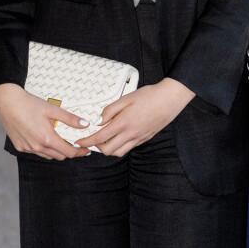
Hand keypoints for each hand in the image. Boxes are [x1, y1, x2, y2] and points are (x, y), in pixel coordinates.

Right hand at [0, 83, 91, 159]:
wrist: (8, 104)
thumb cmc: (30, 105)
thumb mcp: (53, 110)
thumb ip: (70, 119)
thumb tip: (85, 125)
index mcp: (47, 138)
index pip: (68, 152)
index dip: (79, 152)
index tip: (86, 151)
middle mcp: (37, 147)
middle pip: (59, 156)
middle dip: (69, 152)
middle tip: (77, 145)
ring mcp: (27, 149)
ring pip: (47, 156)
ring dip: (57, 151)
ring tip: (62, 141)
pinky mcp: (20, 147)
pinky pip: (36, 152)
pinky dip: (44, 149)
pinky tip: (46, 139)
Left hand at [77, 78, 194, 156]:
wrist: (170, 99)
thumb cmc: (150, 95)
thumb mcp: (127, 98)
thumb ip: (110, 110)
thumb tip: (98, 121)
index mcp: (123, 123)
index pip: (99, 138)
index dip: (86, 142)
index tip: (79, 142)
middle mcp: (130, 134)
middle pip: (107, 150)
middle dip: (96, 147)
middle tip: (92, 138)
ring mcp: (138, 138)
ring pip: (118, 152)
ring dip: (108, 148)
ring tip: (105, 138)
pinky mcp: (144, 139)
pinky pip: (128, 148)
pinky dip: (120, 146)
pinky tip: (119, 136)